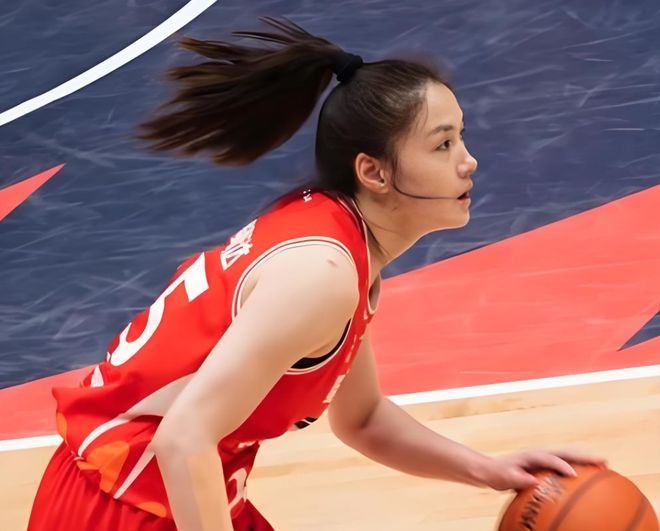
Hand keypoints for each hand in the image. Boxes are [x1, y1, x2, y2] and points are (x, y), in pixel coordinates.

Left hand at [482, 449, 607, 490]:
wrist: (493, 469)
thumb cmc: (498, 473)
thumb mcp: (504, 477)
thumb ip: (517, 479)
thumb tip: (531, 481)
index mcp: (531, 455)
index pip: (550, 459)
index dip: (562, 466)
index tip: (574, 475)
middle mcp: (541, 454)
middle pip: (566, 452)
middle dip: (584, 456)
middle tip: (603, 460)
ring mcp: (545, 458)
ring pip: (569, 456)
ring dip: (586, 459)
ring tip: (604, 464)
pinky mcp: (547, 465)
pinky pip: (567, 464)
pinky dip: (580, 467)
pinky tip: (592, 477)